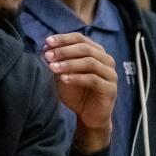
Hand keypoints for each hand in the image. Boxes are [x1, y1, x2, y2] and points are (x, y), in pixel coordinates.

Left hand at [43, 33, 116, 152]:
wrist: (88, 116)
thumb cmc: (76, 93)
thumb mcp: (63, 74)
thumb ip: (57, 62)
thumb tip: (45, 48)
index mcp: (96, 52)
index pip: (80, 38)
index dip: (63, 39)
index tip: (47, 42)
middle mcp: (106, 60)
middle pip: (85, 48)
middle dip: (64, 51)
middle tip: (47, 56)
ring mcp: (110, 74)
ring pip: (90, 62)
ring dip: (68, 64)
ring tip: (52, 67)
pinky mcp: (110, 89)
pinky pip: (93, 79)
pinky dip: (77, 78)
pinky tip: (63, 79)